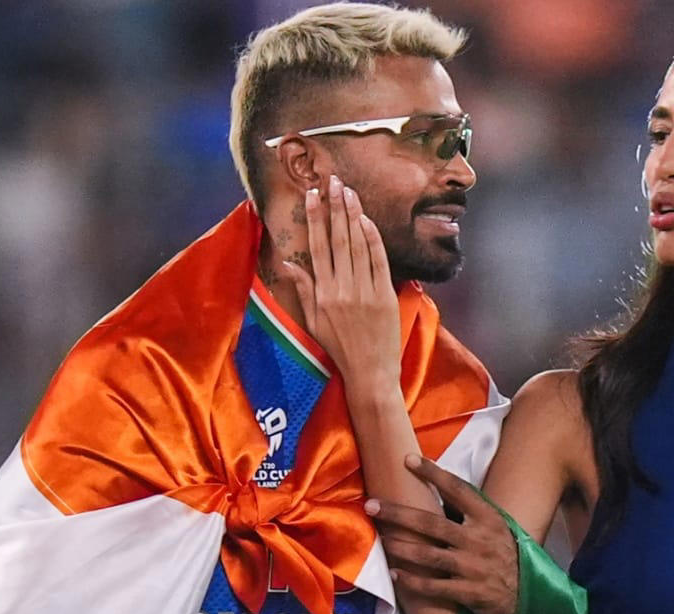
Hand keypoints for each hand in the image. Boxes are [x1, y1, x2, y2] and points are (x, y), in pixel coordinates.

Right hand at [281, 175, 399, 395]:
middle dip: (334, 208)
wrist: (370, 372)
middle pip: (337, 240)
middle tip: (333, 181)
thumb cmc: (339, 348)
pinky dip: (373, 239)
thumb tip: (289, 262)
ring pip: (358, 246)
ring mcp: (364, 291)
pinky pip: (378, 261)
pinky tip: (366, 220)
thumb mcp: (313, 321)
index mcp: (322, 294)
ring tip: (348, 192)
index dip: (314, 219)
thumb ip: (303, 289)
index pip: (316, 248)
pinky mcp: (384, 296)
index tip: (311, 196)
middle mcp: (341, 289)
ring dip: (353, 216)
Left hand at [366, 454, 518, 613]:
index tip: (408, 460)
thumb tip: (437, 492)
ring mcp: (473, 567)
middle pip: (430, 523)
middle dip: (397, 514)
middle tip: (371, 505)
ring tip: (380, 541)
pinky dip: (413, 582)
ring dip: (400, 548)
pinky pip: (434, 587)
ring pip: (428, 555)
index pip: (456, 489)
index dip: (432, 474)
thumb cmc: (506, 556)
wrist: (528, 596)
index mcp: (487, 518)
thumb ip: (471, 513)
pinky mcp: (469, 592)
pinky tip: (396, 575)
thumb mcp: (497, 527)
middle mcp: (479, 539)